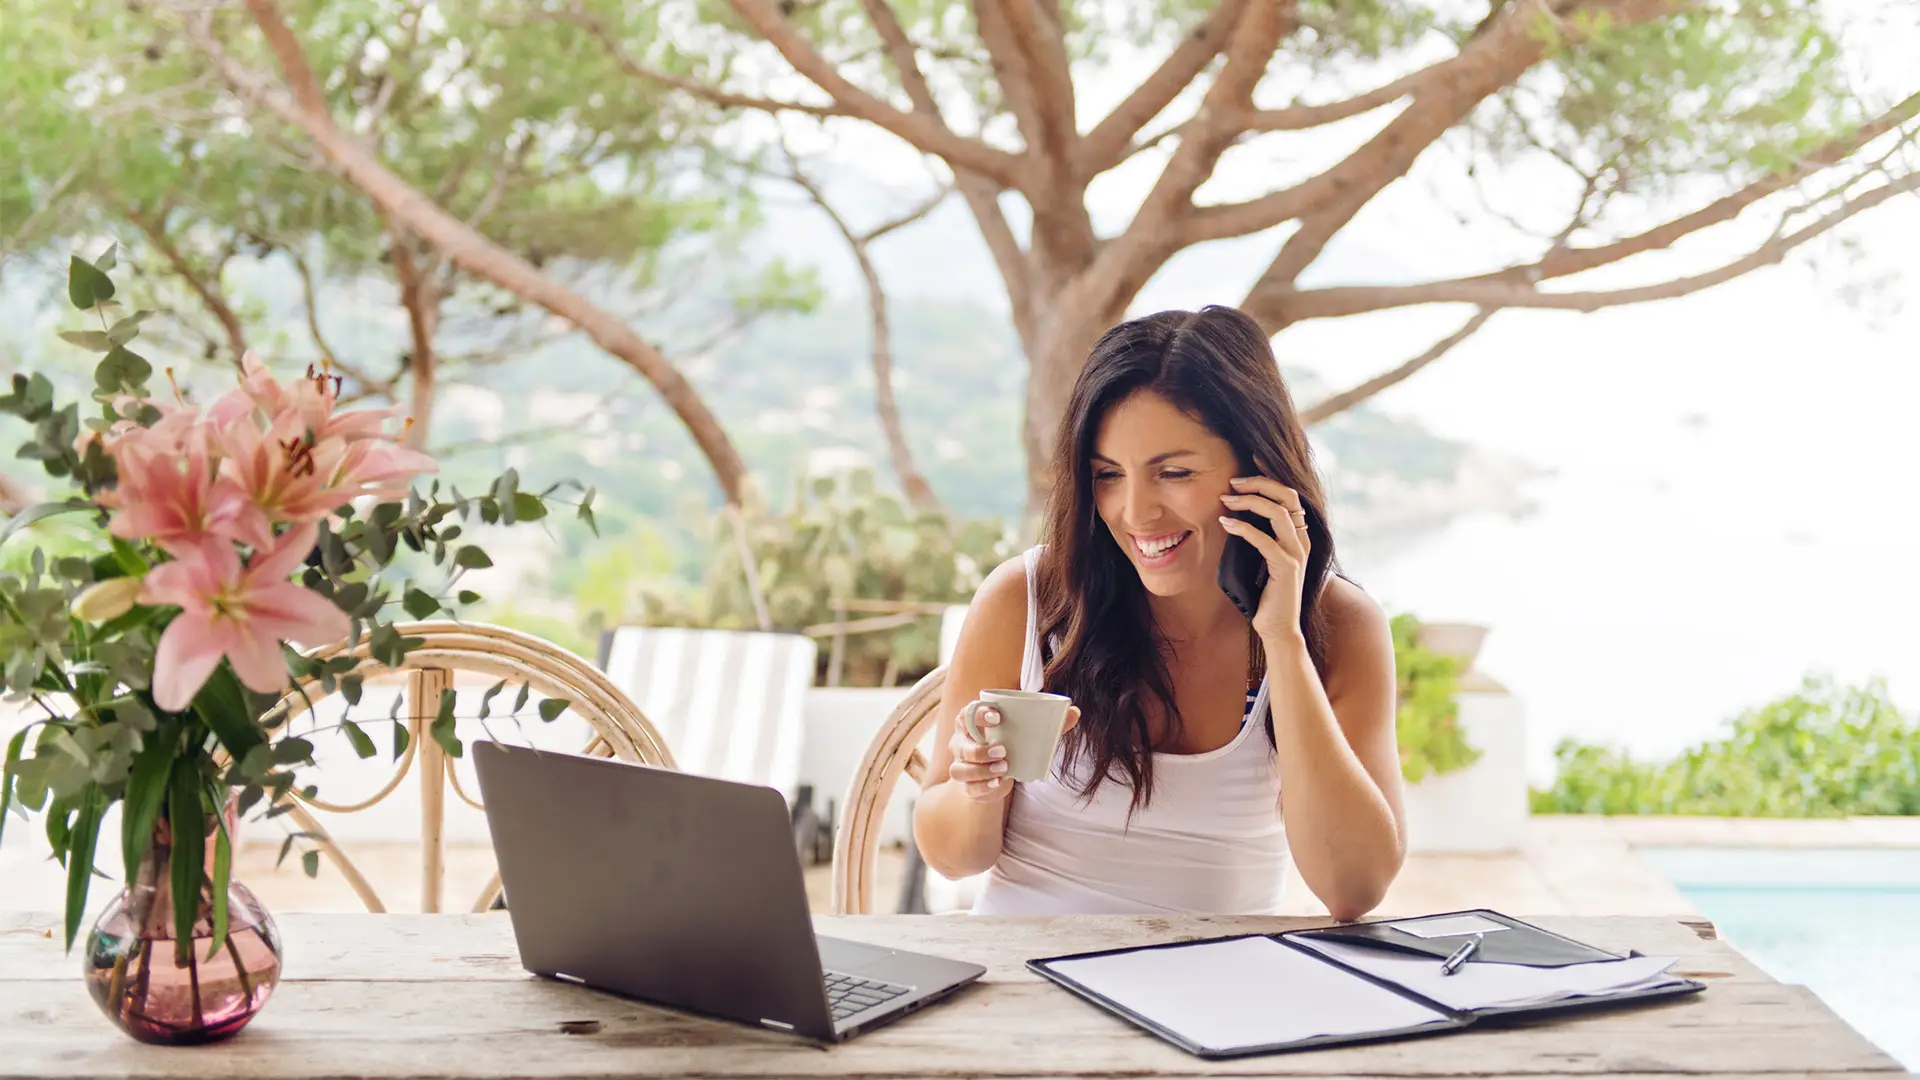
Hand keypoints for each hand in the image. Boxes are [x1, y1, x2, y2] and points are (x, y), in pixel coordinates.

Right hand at [946, 702, 1080, 801]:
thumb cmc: (1013, 743)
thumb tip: (1075, 711)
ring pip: (958, 769)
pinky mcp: (969, 786)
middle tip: (1003, 751)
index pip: (966, 713)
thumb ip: (1051, 723)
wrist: (1001, 771)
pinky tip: (997, 783)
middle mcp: (961, 743)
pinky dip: (983, 787)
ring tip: (1003, 768)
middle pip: (958, 743)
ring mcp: (962, 765)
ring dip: (979, 770)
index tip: (997, 717)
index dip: (977, 714)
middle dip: (979, 749)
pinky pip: (969, 788)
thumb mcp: (1030, 732)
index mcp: (973, 723)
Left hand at [1219, 475, 1310, 642]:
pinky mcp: (1286, 568)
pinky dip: (1243, 528)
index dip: (1272, 477)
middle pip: (1288, 496)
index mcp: (1298, 536)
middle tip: (1233, 480)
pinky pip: (1264, 540)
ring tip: (1227, 498)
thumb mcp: (1260, 560)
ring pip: (1278, 513)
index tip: (1251, 462)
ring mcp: (1296, 554)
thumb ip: (1257, 537)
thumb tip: (1233, 513)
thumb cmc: (1265, 596)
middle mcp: (1302, 541)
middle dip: (1260, 482)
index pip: (1290, 496)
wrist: (1277, 628)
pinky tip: (1226, 524)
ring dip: (1250, 501)